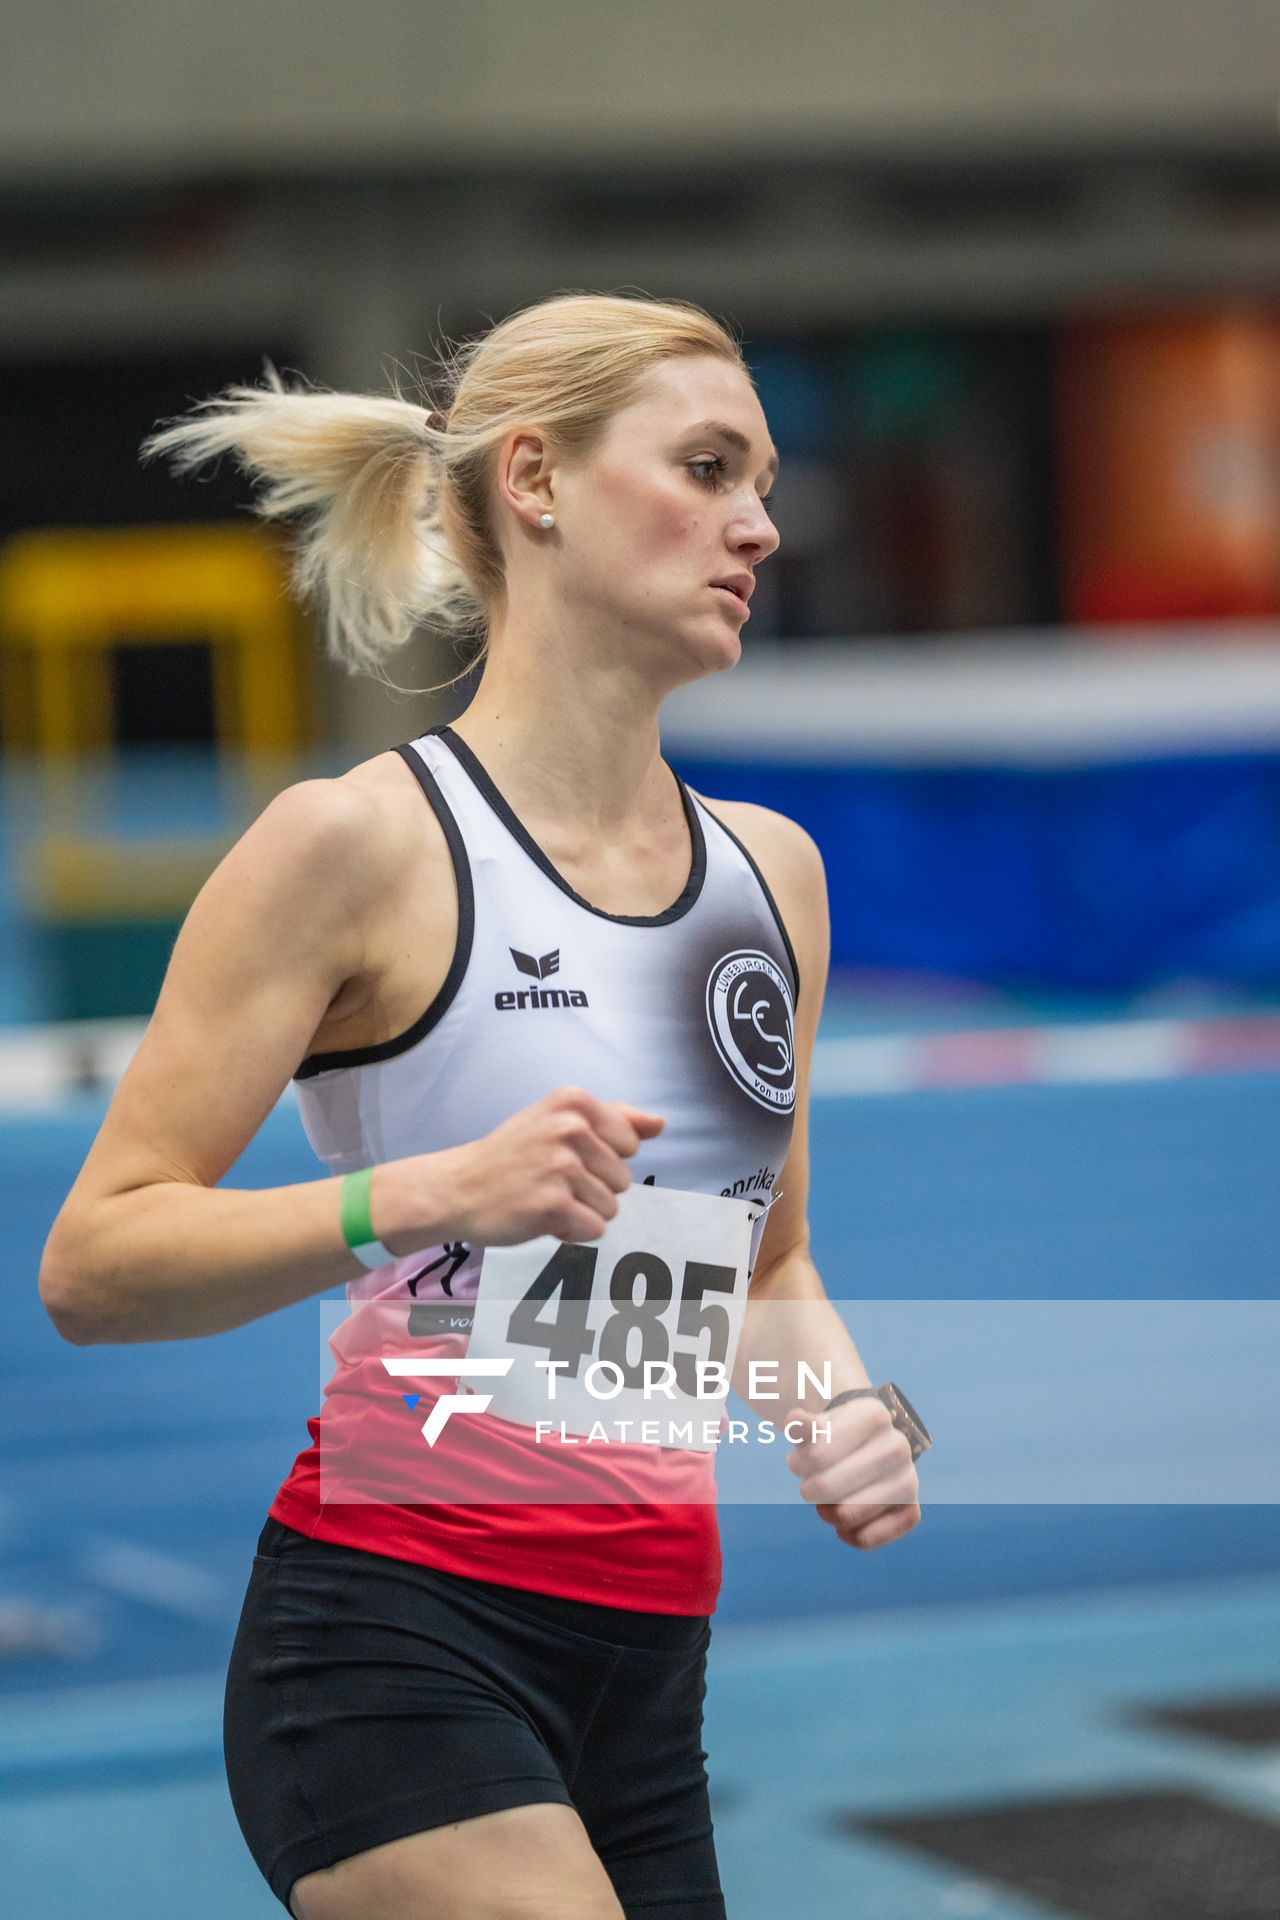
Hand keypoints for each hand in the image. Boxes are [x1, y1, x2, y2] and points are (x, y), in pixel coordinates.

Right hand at [436, 1085, 664, 1246]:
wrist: (457, 1188)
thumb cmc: (511, 1154)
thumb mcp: (557, 1119)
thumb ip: (613, 1118)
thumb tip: (659, 1124)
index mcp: (574, 1101)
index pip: (629, 1143)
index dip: (602, 1159)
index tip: (565, 1155)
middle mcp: (570, 1128)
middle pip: (622, 1179)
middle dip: (591, 1189)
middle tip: (549, 1180)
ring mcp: (561, 1166)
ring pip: (610, 1207)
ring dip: (580, 1211)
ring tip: (543, 1197)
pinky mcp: (553, 1204)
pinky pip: (594, 1229)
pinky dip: (571, 1232)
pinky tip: (541, 1217)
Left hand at [784, 1397, 920, 1550]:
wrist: (864, 1447)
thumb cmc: (833, 1437)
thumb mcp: (815, 1425)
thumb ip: (801, 1425)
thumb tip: (797, 1421)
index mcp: (873, 1416)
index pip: (817, 1456)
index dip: (798, 1465)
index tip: (797, 1462)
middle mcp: (897, 1445)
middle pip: (829, 1487)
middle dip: (810, 1491)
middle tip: (809, 1487)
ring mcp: (908, 1478)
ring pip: (850, 1514)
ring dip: (828, 1514)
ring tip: (825, 1506)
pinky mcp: (910, 1508)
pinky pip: (876, 1536)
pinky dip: (855, 1537)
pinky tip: (843, 1528)